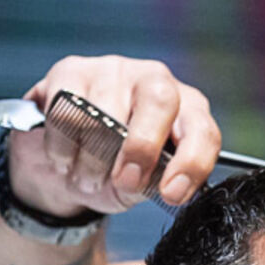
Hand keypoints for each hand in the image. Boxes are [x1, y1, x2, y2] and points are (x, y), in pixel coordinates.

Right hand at [9, 55, 222, 217]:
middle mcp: (155, 80)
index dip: (191, 163)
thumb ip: (157, 182)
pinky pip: (66, 113)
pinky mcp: (71, 71)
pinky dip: (62, 149)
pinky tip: (64, 160)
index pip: (202, 129)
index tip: (171, 194)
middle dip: (141, 149)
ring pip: (102, 114)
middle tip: (123, 181)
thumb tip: (166, 188)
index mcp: (187, 110)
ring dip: (91, 162)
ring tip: (87, 179)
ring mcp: (114, 70)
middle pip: (160, 100)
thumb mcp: (143, 185)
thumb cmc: (116, 170)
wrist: (67, 160)